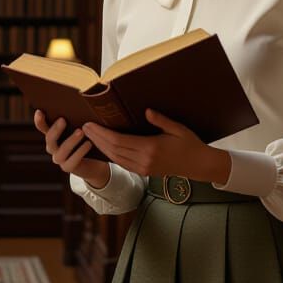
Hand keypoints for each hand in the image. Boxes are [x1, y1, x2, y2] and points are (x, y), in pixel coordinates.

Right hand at [34, 110, 109, 187]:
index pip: (42, 127)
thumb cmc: (86, 140)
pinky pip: (72, 161)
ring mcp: (59, 159)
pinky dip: (80, 151)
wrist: (94, 162)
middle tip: (63, 120)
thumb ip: (76, 120)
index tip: (39, 111)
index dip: (39, 120)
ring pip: (61, 151)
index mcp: (53, 135)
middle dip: (55, 129)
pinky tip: (88, 143)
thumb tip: (80, 105)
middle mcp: (53, 147)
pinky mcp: (68, 168)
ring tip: (81, 131)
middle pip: (49, 139)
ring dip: (71, 140)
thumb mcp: (80, 128)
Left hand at [81, 109, 230, 184]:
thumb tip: (146, 110)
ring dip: (101, 147)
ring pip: (115, 158)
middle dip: (97, 139)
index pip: (119, 141)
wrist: (199, 165)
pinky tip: (103, 147)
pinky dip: (110, 155)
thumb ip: (161, 120)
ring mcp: (143, 168)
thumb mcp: (177, 128)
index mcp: (150, 148)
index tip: (91, 124)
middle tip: (84, 127)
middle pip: (113, 150)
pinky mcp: (144, 172)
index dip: (102, 133)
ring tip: (89, 136)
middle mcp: (144, 160)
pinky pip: (122, 164)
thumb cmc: (190, 144)